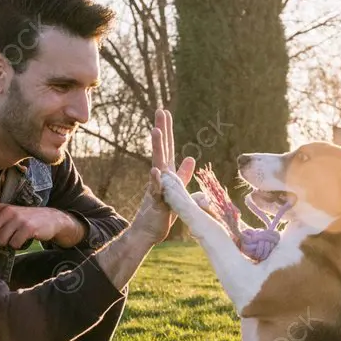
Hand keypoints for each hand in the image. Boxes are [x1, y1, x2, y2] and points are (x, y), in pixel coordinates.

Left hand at [0, 204, 85, 248]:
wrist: (52, 219)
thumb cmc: (27, 220)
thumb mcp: (10, 215)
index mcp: (0, 207)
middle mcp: (8, 210)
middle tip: (9, 238)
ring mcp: (18, 218)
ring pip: (2, 240)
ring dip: (9, 244)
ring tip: (17, 238)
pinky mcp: (28, 227)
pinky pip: (15, 244)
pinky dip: (19, 246)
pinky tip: (24, 240)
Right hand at [133, 108, 194, 243]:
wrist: (149, 231)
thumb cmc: (164, 212)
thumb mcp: (178, 191)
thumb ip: (183, 175)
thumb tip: (191, 158)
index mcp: (168, 173)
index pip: (169, 147)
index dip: (168, 130)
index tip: (165, 112)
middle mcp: (161, 176)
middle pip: (162, 149)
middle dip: (161, 129)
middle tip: (160, 110)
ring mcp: (157, 187)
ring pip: (157, 164)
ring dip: (156, 148)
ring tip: (156, 130)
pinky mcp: (155, 201)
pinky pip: (155, 190)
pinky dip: (155, 180)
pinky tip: (155, 171)